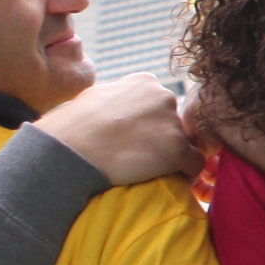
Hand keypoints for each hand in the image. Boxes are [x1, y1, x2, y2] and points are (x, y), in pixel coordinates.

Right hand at [33, 75, 201, 186]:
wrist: (70, 149)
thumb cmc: (73, 127)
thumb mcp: (97, 98)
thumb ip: (118, 98)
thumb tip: (119, 106)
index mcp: (144, 82)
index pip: (159, 105)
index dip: (152, 124)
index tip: (138, 140)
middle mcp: (163, 96)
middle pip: (175, 122)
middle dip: (163, 139)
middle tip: (142, 157)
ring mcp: (171, 122)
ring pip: (185, 144)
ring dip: (172, 157)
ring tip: (149, 172)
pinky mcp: (176, 149)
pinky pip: (194, 164)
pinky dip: (186, 174)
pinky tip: (169, 181)